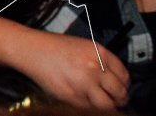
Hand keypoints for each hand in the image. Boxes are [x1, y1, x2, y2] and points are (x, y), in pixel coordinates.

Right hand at [13, 31, 128, 109]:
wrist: (31, 49)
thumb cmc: (54, 47)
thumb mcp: (83, 47)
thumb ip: (100, 62)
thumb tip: (114, 80)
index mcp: (100, 53)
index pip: (124, 76)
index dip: (124, 85)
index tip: (121, 88)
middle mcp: (94, 68)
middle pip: (119, 92)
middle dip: (119, 98)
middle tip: (115, 100)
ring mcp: (84, 83)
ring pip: (107, 105)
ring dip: (107, 106)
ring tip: (102, 103)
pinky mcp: (72, 96)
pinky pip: (89, 107)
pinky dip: (89, 106)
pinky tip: (83, 99)